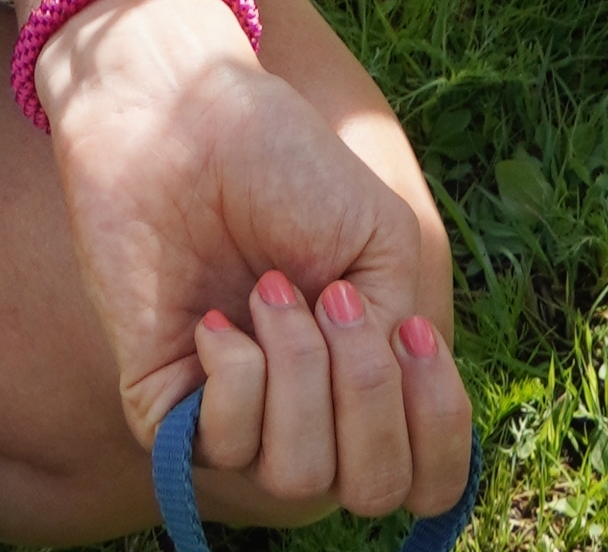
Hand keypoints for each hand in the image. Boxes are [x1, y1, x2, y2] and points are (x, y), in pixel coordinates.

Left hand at [18, 0, 469, 531]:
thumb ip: (396, 340)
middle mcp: (310, 414)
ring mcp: (239, 421)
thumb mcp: (379, 240)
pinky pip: (226, 445)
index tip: (410, 334)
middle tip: (330, 297)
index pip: (430, 476)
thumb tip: (374, 423)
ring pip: (300, 477)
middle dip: (365, 391)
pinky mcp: (168, 415)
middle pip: (372, 489)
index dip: (439, 428)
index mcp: (368, 375)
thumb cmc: (284, 164)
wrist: (185, 119)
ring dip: (299, 369)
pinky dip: (238, 372)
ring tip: (268, 290)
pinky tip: (217, 317)